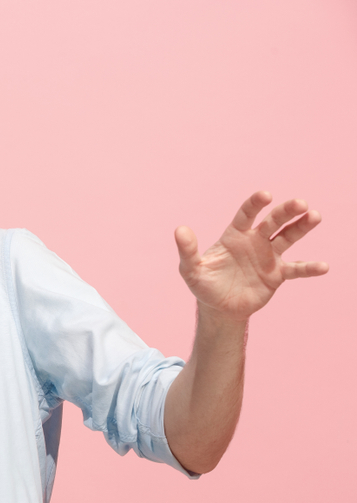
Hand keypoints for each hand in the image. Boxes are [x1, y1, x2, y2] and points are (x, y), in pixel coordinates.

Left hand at [175, 191, 327, 321]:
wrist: (219, 307)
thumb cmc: (204, 284)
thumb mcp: (191, 270)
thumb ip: (188, 250)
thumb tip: (180, 230)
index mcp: (235, 235)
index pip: (246, 214)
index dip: (255, 204)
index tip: (266, 195)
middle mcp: (255, 241)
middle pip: (273, 222)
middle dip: (286, 211)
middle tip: (300, 203)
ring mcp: (268, 256)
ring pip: (288, 237)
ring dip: (302, 227)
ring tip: (315, 216)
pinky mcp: (277, 274)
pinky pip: (296, 269)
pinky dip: (309, 268)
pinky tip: (323, 267)